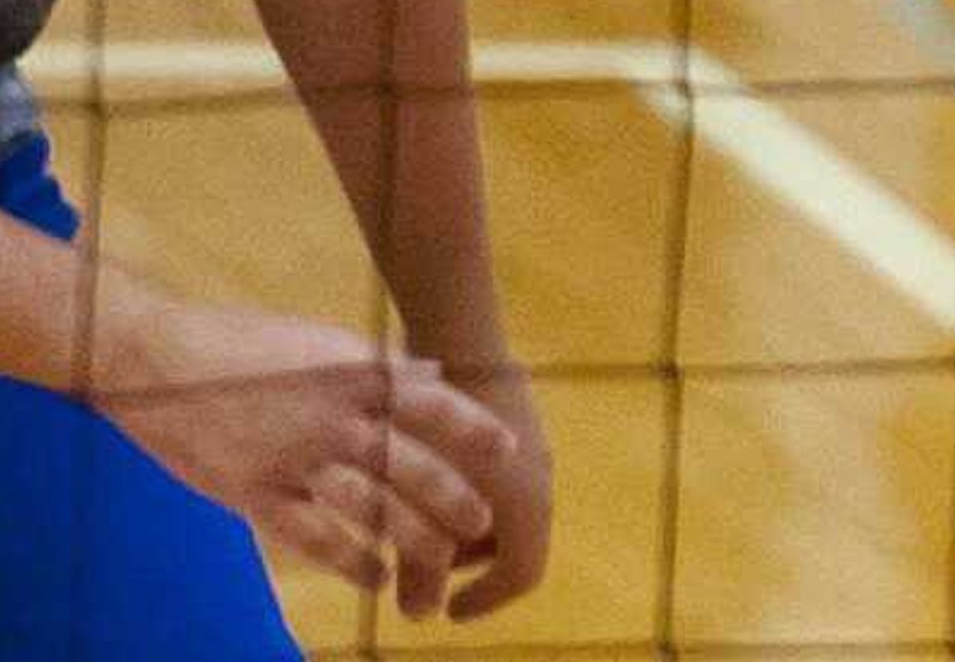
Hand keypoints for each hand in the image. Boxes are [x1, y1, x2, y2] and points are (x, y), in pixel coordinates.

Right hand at [96, 296, 515, 614]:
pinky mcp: (254, 492)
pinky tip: (376, 576)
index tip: (508, 448)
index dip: (471, 428)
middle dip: (453, 498)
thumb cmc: (239, 346)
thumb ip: (374, 365)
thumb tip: (433, 373)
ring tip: (438, 562)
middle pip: (409, 464)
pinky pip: (315, 536)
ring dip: (412, 538)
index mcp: (347, 370)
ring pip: (370, 507)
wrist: (152, 359)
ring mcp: (292, 457)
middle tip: (481, 523)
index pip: (428, 400)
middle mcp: (329, 414)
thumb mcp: (314, 342)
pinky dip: (353, 561)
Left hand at [441, 356, 554, 620]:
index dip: (485, 600)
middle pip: (514, 542)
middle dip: (468, 562)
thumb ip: (419, 564)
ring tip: (418, 516)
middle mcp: (540, 478)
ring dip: (465, 524)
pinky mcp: (515, 419)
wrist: (457, 338)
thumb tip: (414, 615)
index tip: (448, 610)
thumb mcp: (420, 504)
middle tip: (423, 560)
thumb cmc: (435, 428)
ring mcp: (531, 446)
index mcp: (529, 506)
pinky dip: (467, 489)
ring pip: (505, 506)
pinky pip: (499, 472)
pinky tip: (423, 473)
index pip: (521, 575)